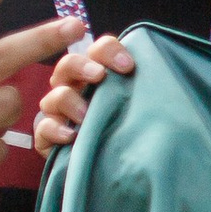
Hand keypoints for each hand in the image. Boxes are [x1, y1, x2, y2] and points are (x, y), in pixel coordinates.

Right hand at [33, 34, 137, 157]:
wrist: (110, 162)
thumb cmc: (128, 127)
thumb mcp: (140, 106)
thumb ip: (145, 91)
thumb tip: (167, 82)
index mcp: (98, 73)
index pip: (99, 49)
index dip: (108, 50)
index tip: (128, 65)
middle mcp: (75, 86)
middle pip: (68, 64)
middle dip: (82, 66)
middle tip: (99, 76)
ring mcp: (59, 111)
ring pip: (53, 96)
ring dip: (68, 101)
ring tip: (86, 114)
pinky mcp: (49, 135)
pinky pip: (44, 128)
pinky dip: (55, 130)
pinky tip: (71, 136)